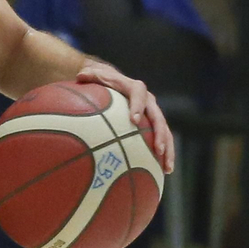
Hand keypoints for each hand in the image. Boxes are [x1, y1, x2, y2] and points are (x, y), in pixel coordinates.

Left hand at [75, 58, 173, 172]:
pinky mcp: (153, 125)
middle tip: (158, 150)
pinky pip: (161, 139)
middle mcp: (148, 100)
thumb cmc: (101, 80)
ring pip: (164, 131)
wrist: (114, 81)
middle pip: (158, 117)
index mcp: (133, 88)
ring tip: (167, 168)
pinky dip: (164, 154)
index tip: (134, 120)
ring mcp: (152, 113)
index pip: (138, 93)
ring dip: (168, 149)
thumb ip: (90, 76)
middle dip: (160, 134)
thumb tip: (80, 76)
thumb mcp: (94, 75)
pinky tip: (163, 172)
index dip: (138, 106)